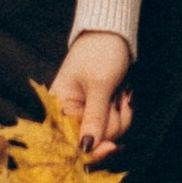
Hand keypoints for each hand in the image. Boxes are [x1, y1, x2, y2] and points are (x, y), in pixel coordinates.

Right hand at [47, 31, 134, 157]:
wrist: (111, 33)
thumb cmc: (101, 52)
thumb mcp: (100, 85)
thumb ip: (94, 119)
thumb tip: (85, 149)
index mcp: (59, 106)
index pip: (71, 141)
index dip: (93, 149)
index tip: (112, 146)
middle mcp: (68, 113)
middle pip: (93, 140)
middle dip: (113, 124)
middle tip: (119, 100)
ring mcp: (83, 112)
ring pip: (107, 133)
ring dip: (121, 116)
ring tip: (122, 92)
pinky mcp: (96, 110)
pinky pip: (112, 124)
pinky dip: (122, 113)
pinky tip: (122, 95)